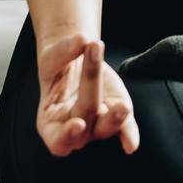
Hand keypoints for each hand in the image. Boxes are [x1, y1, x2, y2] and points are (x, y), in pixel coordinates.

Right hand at [35, 34, 140, 156]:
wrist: (76, 62)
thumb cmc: (58, 66)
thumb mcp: (52, 57)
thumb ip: (62, 51)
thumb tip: (81, 40)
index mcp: (51, 123)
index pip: (58, 141)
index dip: (66, 137)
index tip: (77, 124)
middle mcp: (75, 130)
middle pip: (84, 117)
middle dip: (90, 87)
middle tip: (92, 55)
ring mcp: (97, 125)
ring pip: (106, 127)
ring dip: (115, 120)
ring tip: (121, 106)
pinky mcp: (118, 115)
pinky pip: (125, 128)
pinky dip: (129, 134)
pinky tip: (131, 143)